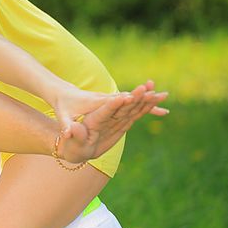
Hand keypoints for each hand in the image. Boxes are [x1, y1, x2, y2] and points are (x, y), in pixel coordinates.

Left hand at [51, 80, 168, 133]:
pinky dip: (145, 105)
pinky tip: (160, 109)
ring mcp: (112, 99)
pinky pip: (133, 104)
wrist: (64, 94)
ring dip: (147, 98)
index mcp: (95, 102)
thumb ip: (66, 125)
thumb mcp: (62, 116)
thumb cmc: (63, 107)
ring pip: (133, 99)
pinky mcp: (115, 102)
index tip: (134, 98)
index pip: (111, 101)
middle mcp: (106, 98)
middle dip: (142, 96)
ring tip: (165, 97)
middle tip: (160, 94)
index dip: (122, 100)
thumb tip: (66, 134)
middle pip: (127, 97)